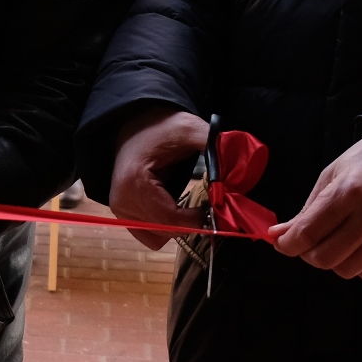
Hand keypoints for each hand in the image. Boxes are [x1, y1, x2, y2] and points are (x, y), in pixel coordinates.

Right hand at [106, 104, 210, 251]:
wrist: (134, 123)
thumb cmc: (161, 126)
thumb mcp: (189, 129)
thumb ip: (214, 146)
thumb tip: (240, 166)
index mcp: (134, 182)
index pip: (170, 219)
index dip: (198, 219)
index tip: (215, 207)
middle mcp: (121, 201)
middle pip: (164, 231)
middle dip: (190, 222)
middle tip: (205, 205)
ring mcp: (120, 210)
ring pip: (157, 237)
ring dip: (178, 226)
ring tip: (189, 207)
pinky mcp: (123, 214)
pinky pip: (149, 235)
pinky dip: (166, 227)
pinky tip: (174, 209)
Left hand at [269, 130, 361, 281]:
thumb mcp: (331, 176)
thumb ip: (306, 211)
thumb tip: (279, 237)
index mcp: (350, 191)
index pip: (308, 232)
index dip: (287, 244)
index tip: (281, 243)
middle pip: (325, 258)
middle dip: (308, 254)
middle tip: (309, 242)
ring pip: (347, 271)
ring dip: (334, 260)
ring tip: (338, 239)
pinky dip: (358, 265)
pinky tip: (361, 245)